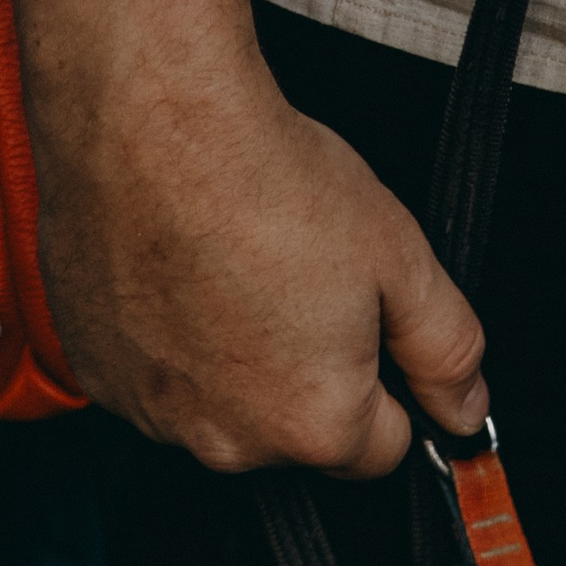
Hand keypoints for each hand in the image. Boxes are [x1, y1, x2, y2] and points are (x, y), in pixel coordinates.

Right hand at [5, 0, 486, 474]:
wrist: (153, 115)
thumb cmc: (266, 179)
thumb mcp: (401, 259)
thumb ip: (448, 351)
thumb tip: (467, 410)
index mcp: (315, 427)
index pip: (379, 451)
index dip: (383, 388)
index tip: (362, 330)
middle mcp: (232, 443)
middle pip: (294, 436)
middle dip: (303, 378)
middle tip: (290, 282)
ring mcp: (156, 414)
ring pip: (220, 411)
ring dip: (230, 364)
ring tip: (228, 271)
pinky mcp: (98, 375)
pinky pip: (152, 380)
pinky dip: (166, 343)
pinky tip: (175, 274)